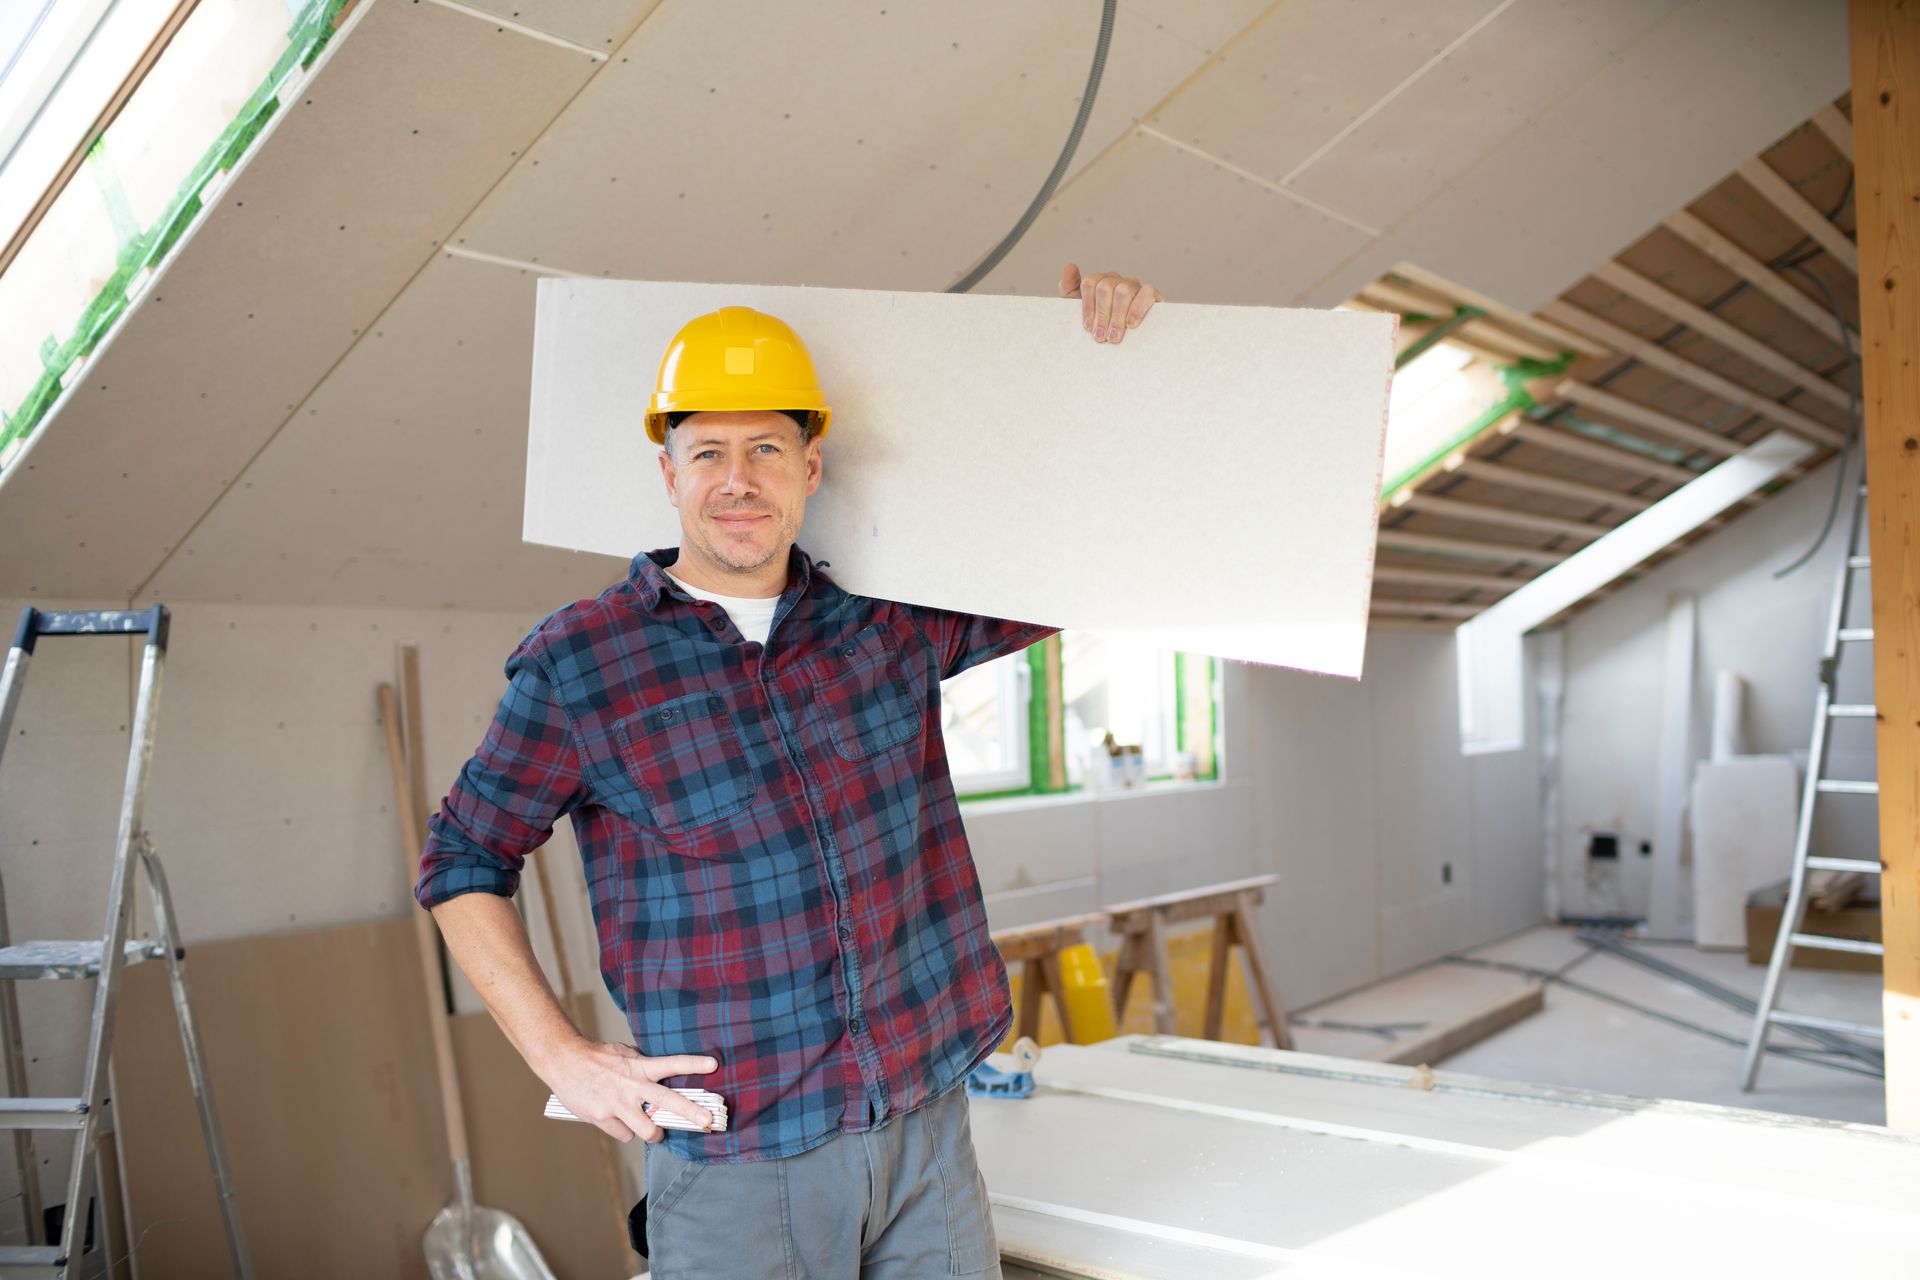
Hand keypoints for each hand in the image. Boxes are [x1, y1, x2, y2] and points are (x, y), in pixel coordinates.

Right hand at [541, 1039, 717, 1142]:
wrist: (564, 1062)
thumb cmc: (597, 1057)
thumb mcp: (624, 1053)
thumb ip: (643, 1064)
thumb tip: (658, 1074)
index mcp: (640, 1067)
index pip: (672, 1063)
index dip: (693, 1063)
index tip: (714, 1064)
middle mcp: (633, 1086)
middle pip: (668, 1101)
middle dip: (691, 1112)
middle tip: (708, 1121)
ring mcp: (618, 1104)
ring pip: (648, 1131)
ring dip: (654, 1134)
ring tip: (655, 1131)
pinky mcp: (603, 1118)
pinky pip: (624, 1135)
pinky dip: (624, 1132)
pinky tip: (618, 1122)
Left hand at [1062, 262, 1162, 343]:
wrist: (1124, 341)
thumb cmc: (1100, 324)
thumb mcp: (1079, 308)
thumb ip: (1070, 288)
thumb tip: (1070, 266)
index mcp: (1100, 281)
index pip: (1090, 283)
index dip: (1088, 306)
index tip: (1088, 327)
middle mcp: (1117, 280)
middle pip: (1105, 287)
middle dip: (1102, 314)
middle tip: (1100, 336)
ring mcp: (1134, 286)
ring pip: (1124, 291)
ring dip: (1117, 316)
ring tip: (1114, 336)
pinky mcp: (1152, 294)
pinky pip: (1148, 292)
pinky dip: (1138, 308)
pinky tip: (1131, 324)